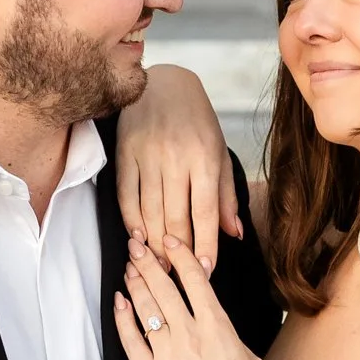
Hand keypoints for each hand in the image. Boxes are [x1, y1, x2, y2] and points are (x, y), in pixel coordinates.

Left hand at [114, 235, 271, 359]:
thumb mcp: (250, 358)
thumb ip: (229, 335)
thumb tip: (217, 325)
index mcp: (218, 327)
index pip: (195, 278)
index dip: (179, 254)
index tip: (169, 240)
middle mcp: (190, 335)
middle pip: (164, 286)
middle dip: (148, 260)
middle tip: (137, 244)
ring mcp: (168, 356)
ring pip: (145, 308)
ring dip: (135, 283)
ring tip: (129, 267)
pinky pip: (131, 341)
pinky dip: (123, 319)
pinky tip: (119, 303)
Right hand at [115, 66, 240, 274]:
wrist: (163, 83)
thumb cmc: (197, 122)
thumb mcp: (219, 152)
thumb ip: (225, 195)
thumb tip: (234, 234)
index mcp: (205, 157)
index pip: (205, 212)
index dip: (205, 246)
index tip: (206, 271)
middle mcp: (176, 157)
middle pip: (175, 218)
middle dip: (177, 253)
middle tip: (179, 276)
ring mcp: (147, 155)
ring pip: (149, 212)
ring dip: (154, 243)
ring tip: (160, 265)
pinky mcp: (124, 153)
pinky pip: (126, 196)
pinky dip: (131, 221)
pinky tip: (138, 237)